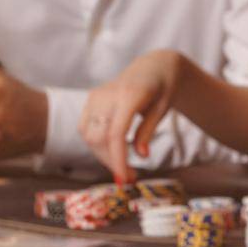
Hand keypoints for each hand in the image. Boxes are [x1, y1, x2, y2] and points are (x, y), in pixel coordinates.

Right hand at [79, 50, 185, 182]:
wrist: (154, 67)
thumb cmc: (162, 89)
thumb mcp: (162, 110)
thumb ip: (148, 131)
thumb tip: (141, 155)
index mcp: (129, 95)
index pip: (115, 134)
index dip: (117, 159)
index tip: (123, 179)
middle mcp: (107, 95)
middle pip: (99, 138)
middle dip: (111, 161)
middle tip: (129, 177)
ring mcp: (96, 96)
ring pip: (89, 136)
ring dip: (103, 155)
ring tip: (123, 165)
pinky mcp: (90, 99)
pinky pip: (85, 128)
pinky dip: (96, 144)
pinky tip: (112, 149)